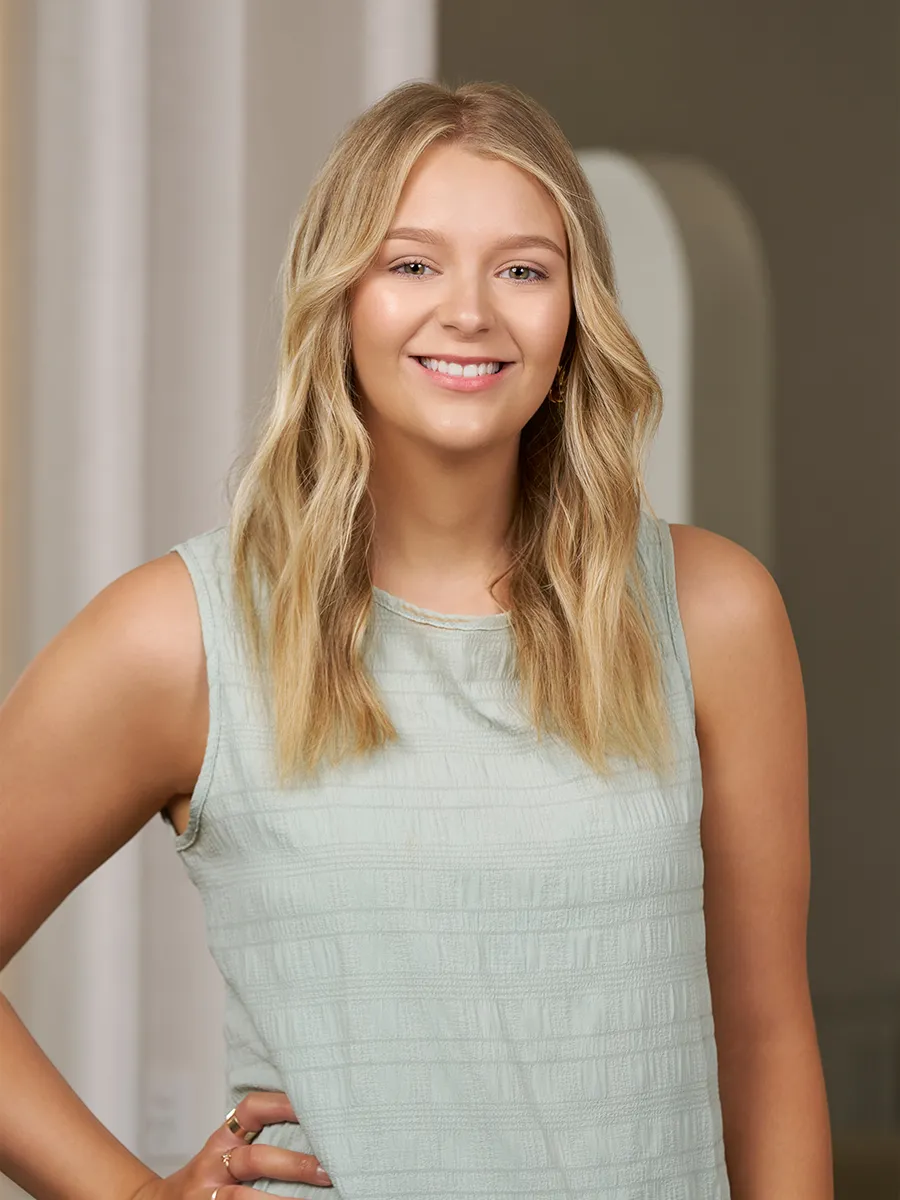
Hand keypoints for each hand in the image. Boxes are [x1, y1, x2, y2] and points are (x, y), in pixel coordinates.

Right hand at [131, 1090, 332, 1197]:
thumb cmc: (208, 1178)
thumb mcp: (224, 1152)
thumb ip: (256, 1141)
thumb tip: (315, 1129)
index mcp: (222, 1140)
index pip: (251, 1110)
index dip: (282, 1104)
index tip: (314, 1106)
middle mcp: (212, 1166)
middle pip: (254, 1160)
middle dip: (293, 1165)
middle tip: (327, 1170)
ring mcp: (207, 1197)